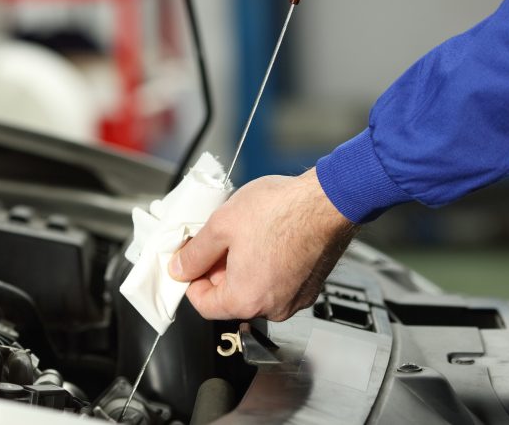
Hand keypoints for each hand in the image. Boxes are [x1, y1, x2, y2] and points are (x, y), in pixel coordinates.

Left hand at [168, 168, 357, 321]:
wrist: (328, 200)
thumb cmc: (283, 210)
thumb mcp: (221, 225)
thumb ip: (195, 252)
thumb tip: (180, 268)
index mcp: (246, 299)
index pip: (203, 305)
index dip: (192, 279)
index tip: (191, 261)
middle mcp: (273, 308)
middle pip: (231, 297)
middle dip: (220, 270)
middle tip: (220, 239)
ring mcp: (295, 298)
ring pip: (256, 288)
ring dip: (245, 266)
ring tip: (247, 234)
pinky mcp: (310, 286)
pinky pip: (279, 281)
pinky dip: (269, 265)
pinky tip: (269, 238)